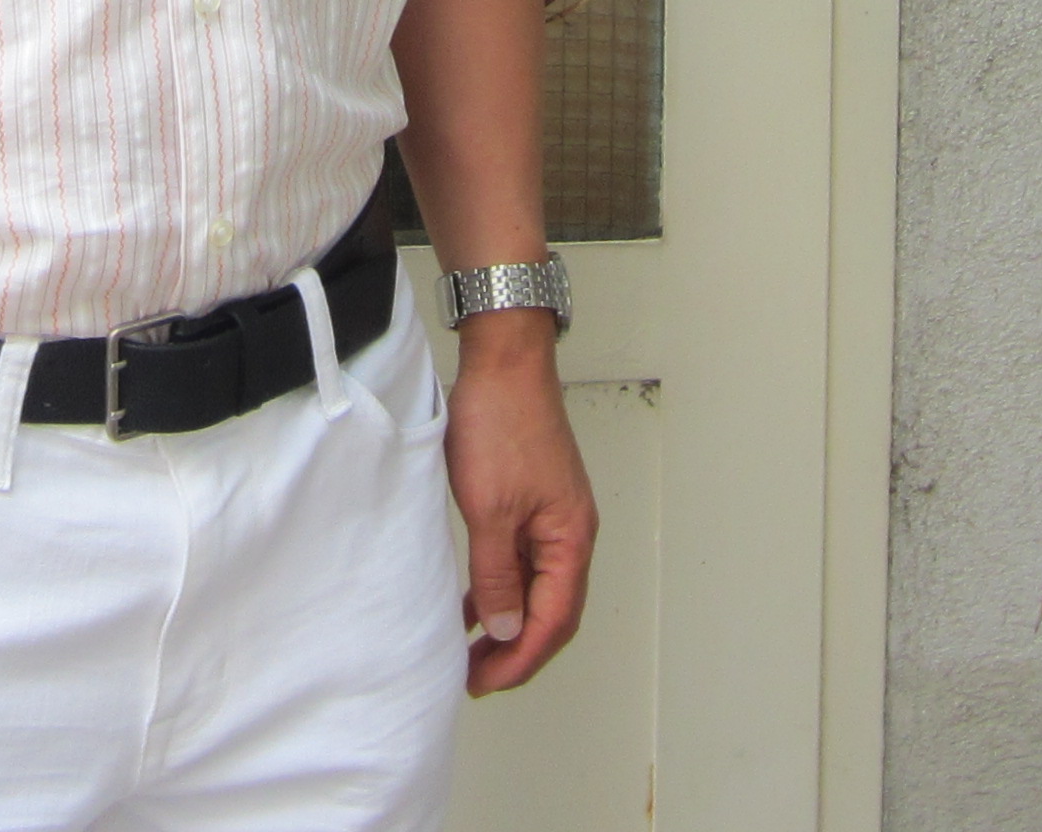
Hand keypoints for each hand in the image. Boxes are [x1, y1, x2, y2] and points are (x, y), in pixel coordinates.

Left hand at [443, 316, 595, 694]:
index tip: (484, 680)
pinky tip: (473, 600)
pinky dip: (502, 586)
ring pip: (537, 587)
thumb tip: (505, 630)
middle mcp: (570, 531)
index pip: (554, 620)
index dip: (520, 658)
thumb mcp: (489, 510)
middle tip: (477, 676)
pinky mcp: (533, 499)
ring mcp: (553, 515)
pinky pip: (523, 560)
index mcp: (570, 538)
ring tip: (471, 649)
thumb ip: (496, 575)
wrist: (503, 360)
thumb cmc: (501, 424)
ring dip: (509, 621)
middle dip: (518, 649)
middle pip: (553, 611)